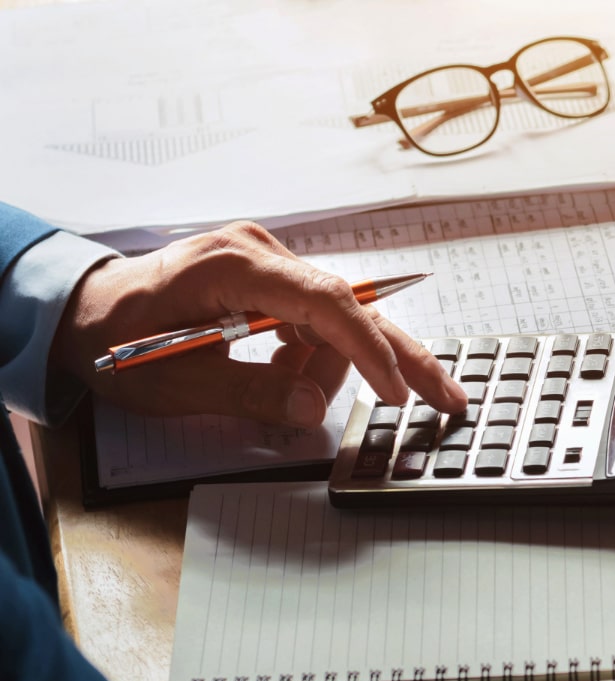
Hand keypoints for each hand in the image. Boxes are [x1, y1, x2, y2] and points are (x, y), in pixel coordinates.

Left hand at [53, 222, 465, 427]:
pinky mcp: (269, 279)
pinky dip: (315, 356)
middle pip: (352, 305)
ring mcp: (268, 263)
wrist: (80, 309)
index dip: (368, 348)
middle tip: (445, 396)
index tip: (396, 391)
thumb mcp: (171, 381)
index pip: (325, 300)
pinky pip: (316, 320)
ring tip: (287, 394)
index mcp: (233, 264)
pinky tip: (283, 372)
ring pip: (336, 321)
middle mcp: (260, 252)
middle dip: (399, 356)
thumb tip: (311, 406)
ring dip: (329, 367)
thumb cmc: (113, 339)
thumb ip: (246, 393)